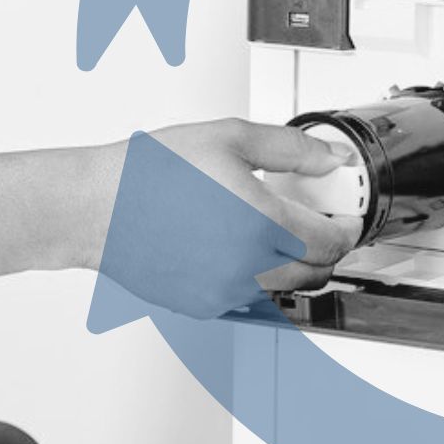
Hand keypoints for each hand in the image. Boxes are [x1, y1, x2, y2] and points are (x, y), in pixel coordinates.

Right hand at [94, 118, 360, 318]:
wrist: (97, 208)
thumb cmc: (151, 172)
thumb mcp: (229, 138)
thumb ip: (291, 149)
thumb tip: (330, 159)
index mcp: (262, 223)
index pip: (332, 242)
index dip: (347, 228)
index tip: (343, 216)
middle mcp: (249, 266)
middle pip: (316, 272)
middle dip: (323, 247)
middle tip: (312, 220)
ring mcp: (226, 292)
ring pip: (284, 287)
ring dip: (290, 262)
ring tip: (265, 227)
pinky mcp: (204, 305)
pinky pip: (247, 296)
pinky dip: (252, 275)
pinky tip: (229, 244)